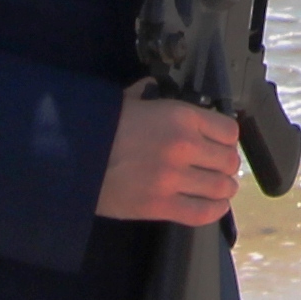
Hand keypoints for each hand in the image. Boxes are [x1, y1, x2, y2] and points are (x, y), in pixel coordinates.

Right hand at [99, 91, 243, 223]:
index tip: (220, 144)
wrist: (72, 157)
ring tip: (220, 189)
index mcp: (181, 117)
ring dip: (224, 189)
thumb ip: (148, 94)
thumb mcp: (128, 100)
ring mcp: (174, 178)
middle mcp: (184, 146)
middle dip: (226, 165)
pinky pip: (202, 212)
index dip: (227, 139)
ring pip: (220, 188)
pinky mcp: (161, 206)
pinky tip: (215, 205)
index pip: (228, 130)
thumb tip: (150, 87)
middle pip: (228, 161)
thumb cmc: (100, 125)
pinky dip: (215, 210)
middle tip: (218, 169)